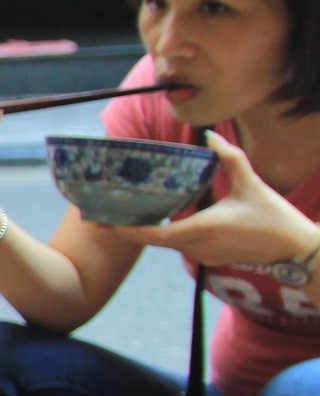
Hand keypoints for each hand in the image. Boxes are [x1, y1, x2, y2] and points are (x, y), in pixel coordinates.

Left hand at [106, 131, 319, 269]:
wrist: (296, 251)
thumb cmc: (274, 218)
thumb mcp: (251, 183)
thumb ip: (229, 158)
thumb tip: (210, 136)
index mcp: (201, 229)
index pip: (155, 234)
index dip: (128, 230)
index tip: (106, 223)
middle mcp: (196, 246)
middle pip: (153, 240)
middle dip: (126, 230)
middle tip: (98, 219)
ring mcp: (202, 255)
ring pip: (166, 243)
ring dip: (145, 232)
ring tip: (119, 217)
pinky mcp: (209, 258)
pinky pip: (180, 245)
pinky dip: (165, 234)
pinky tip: (154, 221)